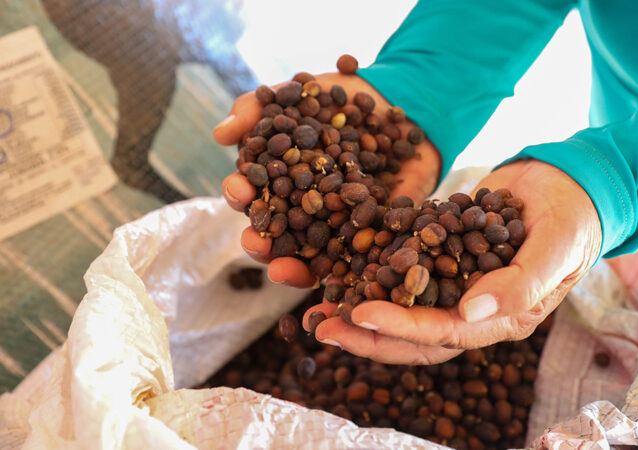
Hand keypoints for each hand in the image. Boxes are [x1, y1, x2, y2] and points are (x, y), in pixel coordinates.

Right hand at [213, 73, 441, 287]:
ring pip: (311, 256)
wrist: (400, 98)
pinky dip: (347, 277)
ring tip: (281, 271)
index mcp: (280, 178)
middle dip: (260, 242)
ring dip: (293, 268)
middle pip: (276, 234)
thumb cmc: (342, 95)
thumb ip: (258, 107)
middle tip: (255, 242)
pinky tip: (337, 284)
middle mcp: (304, 207)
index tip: (239, 191)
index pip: (253, 194)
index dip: (241, 196)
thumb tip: (221, 134)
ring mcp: (338, 224)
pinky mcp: (374, 235)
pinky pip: (360, 262)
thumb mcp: (298, 90)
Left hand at [302, 160, 601, 363]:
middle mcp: (475, 311)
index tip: (360, 314)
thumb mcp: (556, 248)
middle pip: (414, 335)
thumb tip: (471, 311)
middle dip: (367, 334)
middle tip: (321, 325)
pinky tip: (339, 268)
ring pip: (403, 309)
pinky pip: (404, 273)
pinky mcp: (444, 258)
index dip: (402, 328)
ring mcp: (457, 286)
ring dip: (361, 310)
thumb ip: (521, 284)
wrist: (569, 183)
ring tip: (317, 307)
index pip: (446, 333)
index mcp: (503, 319)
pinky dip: (372, 274)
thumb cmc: (572, 218)